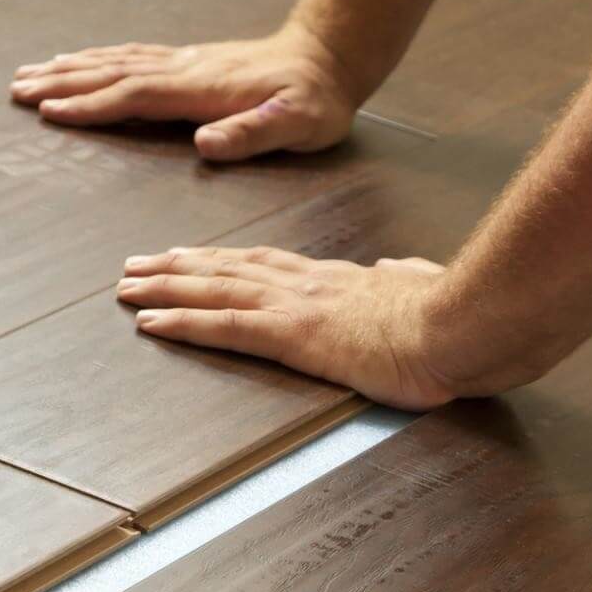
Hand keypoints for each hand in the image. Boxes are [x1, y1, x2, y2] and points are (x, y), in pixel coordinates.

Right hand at [10, 28, 358, 160]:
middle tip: (17, 88)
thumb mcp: (296, 125)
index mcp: (201, 91)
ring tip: (32, 73)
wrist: (330, 57)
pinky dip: (99, 60)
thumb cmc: (315, 100)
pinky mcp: (190, 62)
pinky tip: (82, 63)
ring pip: (116, 62)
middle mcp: (185, 70)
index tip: (50, 112)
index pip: (135, 96)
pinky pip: (132, 58)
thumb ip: (251, 134)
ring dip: (72, 68)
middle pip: (112, 74)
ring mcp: (185, 63)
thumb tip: (206, 144)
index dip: (92, 106)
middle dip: (63, 83)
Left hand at [116, 247, 547, 409]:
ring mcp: (297, 307)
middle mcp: (308, 286)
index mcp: (339, 280)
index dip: (225, 260)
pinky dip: (182, 321)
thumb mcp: (426, 289)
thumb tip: (398, 266)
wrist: (464, 324)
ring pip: (215, 289)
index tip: (194, 256)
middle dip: (179, 266)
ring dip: (165, 287)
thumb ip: (405, 276)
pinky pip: (224, 326)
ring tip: (127, 286)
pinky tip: (150, 321)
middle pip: (229, 269)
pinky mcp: (293, 336)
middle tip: (137, 265)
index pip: (267, 265)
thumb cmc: (453, 318)